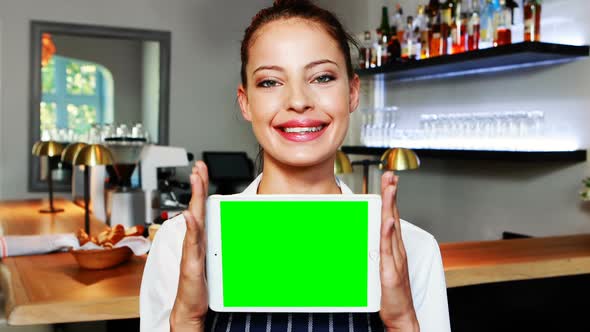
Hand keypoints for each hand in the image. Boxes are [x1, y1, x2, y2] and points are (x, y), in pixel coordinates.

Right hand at [170, 161, 208, 331]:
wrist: (190, 306)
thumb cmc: (200, 283)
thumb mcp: (212, 259)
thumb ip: (215, 243)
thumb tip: (225, 229)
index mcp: (200, 237)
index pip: (201, 207)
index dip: (201, 188)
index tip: (202, 170)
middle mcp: (194, 240)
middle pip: (196, 206)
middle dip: (198, 184)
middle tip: (198, 166)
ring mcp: (192, 249)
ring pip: (194, 218)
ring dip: (195, 197)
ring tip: (196, 179)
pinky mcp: (191, 261)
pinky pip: (192, 241)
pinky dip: (191, 227)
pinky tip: (190, 215)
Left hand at [379, 172, 419, 331]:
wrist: (401, 315)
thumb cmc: (391, 293)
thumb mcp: (381, 267)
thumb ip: (376, 251)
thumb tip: (367, 237)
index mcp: (394, 248)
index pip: (392, 217)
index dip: (391, 198)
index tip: (389, 180)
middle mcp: (397, 250)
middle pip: (393, 216)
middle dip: (392, 194)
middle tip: (390, 175)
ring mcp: (395, 259)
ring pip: (392, 228)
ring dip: (391, 206)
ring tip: (390, 188)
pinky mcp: (391, 271)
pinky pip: (389, 249)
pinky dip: (389, 234)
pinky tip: (388, 220)